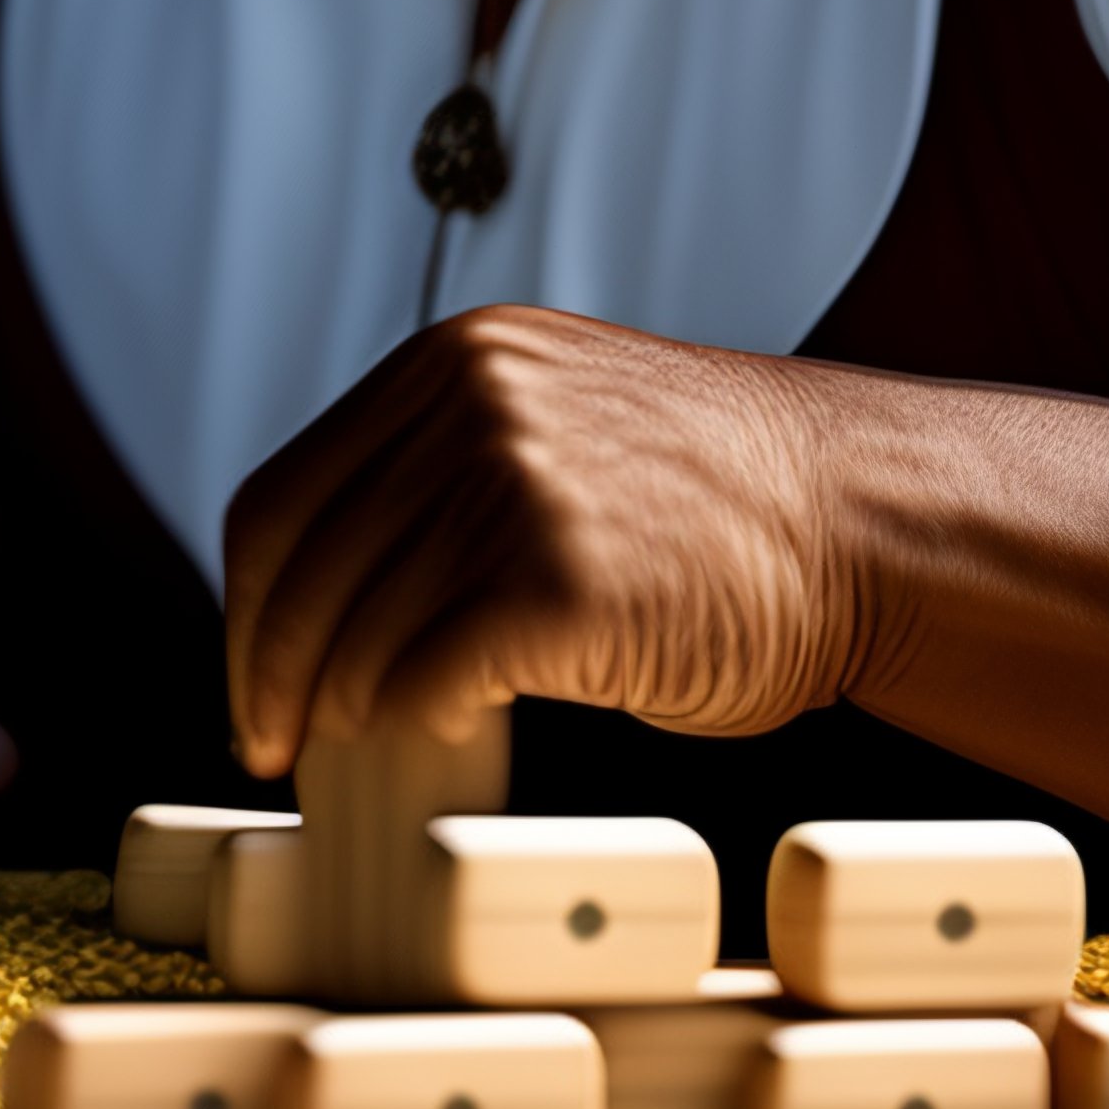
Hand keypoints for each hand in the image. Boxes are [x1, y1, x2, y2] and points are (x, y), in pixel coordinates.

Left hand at [224, 305, 871, 773]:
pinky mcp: (552, 578)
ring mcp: (512, 481)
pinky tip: (454, 738)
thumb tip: (328, 599)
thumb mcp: (556, 426)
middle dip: (279, 685)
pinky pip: (422, 686)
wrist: (857, 521)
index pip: (284, 500)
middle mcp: (473, 399)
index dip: (250, 613)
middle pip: (304, 578)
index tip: (256, 684)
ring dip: (356, 717)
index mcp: (459, 357)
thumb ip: (448, 473)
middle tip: (284, 750)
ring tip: (386, 749)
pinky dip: (419, 732)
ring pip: (357, 642)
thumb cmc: (717, 506)